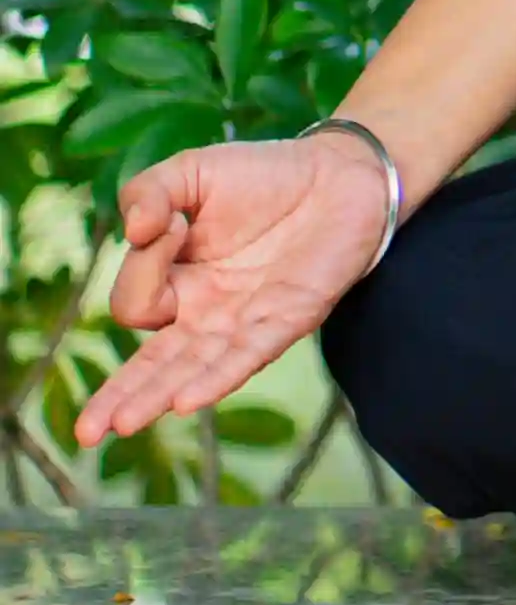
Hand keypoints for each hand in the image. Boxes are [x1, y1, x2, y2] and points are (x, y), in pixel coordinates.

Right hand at [78, 132, 400, 449]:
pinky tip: (187, 401)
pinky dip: (219, 376)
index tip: (174, 222)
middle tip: (86, 431)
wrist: (340, 173)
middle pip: (153, 365)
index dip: (143, 264)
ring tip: (125, 425)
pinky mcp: (290, 317)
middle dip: (119, 396)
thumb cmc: (262, 176)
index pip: (136, 300)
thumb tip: (135, 230)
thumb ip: (148, 193)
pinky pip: (250, 354)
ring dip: (157, 397)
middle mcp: (205, 313)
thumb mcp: (190, 172)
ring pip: (193, 370)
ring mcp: (246, 321)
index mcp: (175, 282)